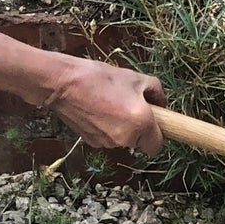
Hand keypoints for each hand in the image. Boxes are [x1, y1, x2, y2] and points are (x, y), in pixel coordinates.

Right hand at [46, 58, 164, 152]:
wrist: (63, 84)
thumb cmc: (101, 78)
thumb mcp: (136, 78)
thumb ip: (156, 93)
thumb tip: (161, 104)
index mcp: (141, 123)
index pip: (157, 145)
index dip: (156, 134)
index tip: (152, 122)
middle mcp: (125, 138)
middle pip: (139, 141)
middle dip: (138, 127)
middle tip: (128, 105)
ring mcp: (107, 143)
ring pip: (122, 140)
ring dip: (121, 127)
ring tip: (110, 104)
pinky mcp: (91, 142)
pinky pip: (107, 137)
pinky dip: (106, 128)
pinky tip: (97, 110)